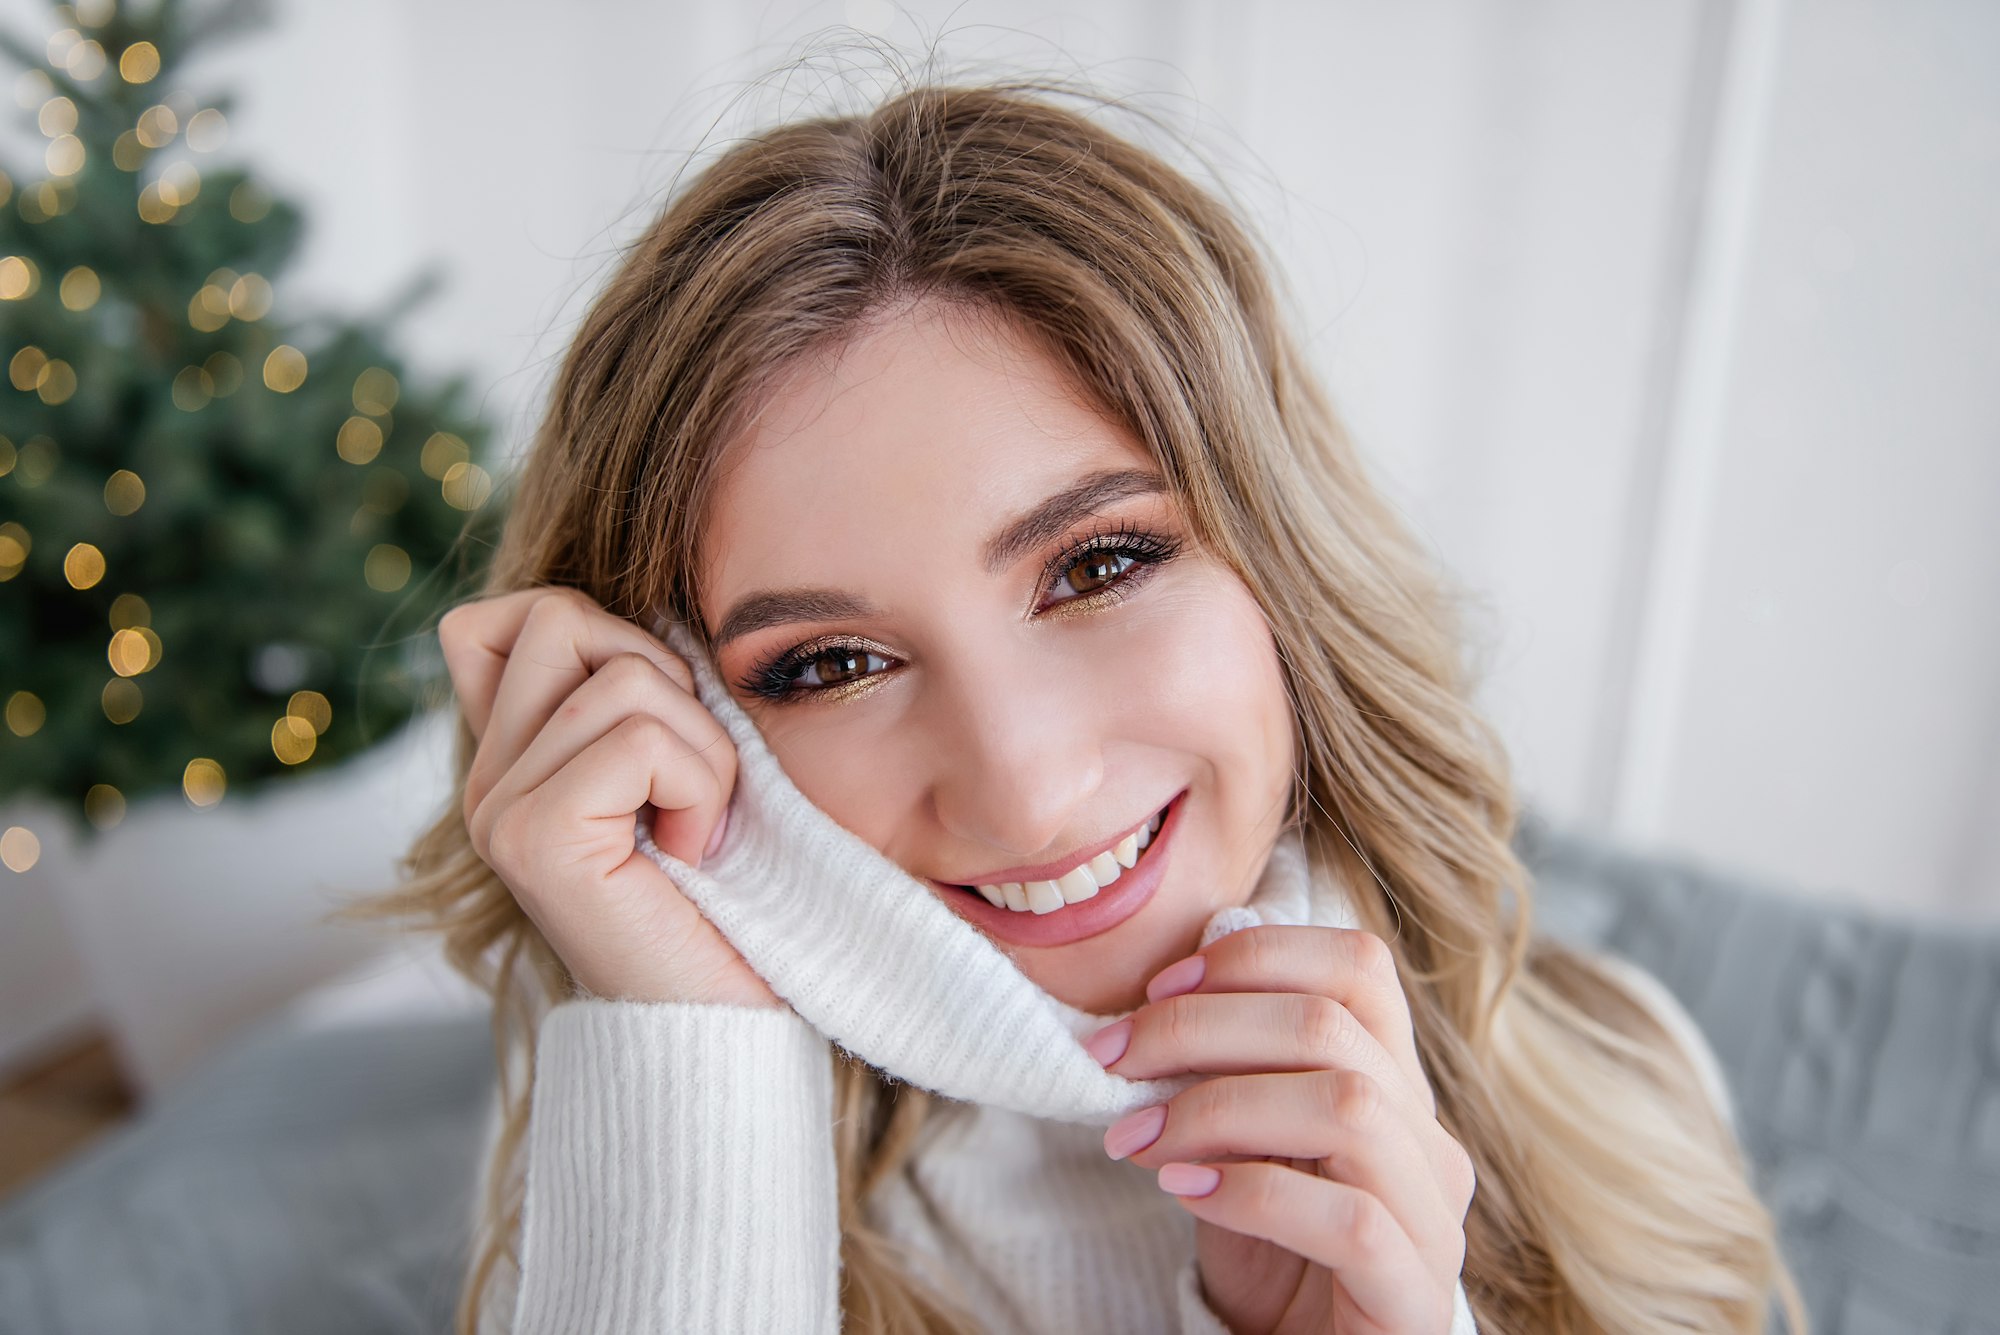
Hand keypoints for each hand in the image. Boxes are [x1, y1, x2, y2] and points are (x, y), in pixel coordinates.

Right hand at [437, 586, 780, 1009]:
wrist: (730, 1032)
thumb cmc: (730, 906)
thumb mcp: (684, 775)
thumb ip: (640, 699)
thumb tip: (661, 612)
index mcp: (513, 762)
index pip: (512, 616)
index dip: (603, 635)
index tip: (660, 732)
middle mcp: (485, 784)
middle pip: (564, 617)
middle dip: (666, 683)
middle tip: (688, 785)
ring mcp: (497, 811)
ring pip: (621, 677)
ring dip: (702, 750)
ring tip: (696, 832)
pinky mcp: (532, 839)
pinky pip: (639, 737)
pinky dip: (698, 786)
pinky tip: (691, 854)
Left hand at [1084, 926, 1475, 1333]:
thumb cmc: (1270, 1260)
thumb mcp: (1241, 1150)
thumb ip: (1227, 1078)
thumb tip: (1160, 1005)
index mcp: (1395, 1088)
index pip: (1358, 967)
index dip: (1256, 956)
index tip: (1159, 987)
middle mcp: (1429, 1142)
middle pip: (1331, 1025)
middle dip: (1200, 1026)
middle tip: (1113, 1057)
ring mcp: (1435, 1220)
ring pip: (1348, 1107)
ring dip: (1219, 1106)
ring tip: (1138, 1136)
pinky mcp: (1416, 1296)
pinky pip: (1349, 1221)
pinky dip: (1252, 1192)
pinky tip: (1184, 1191)